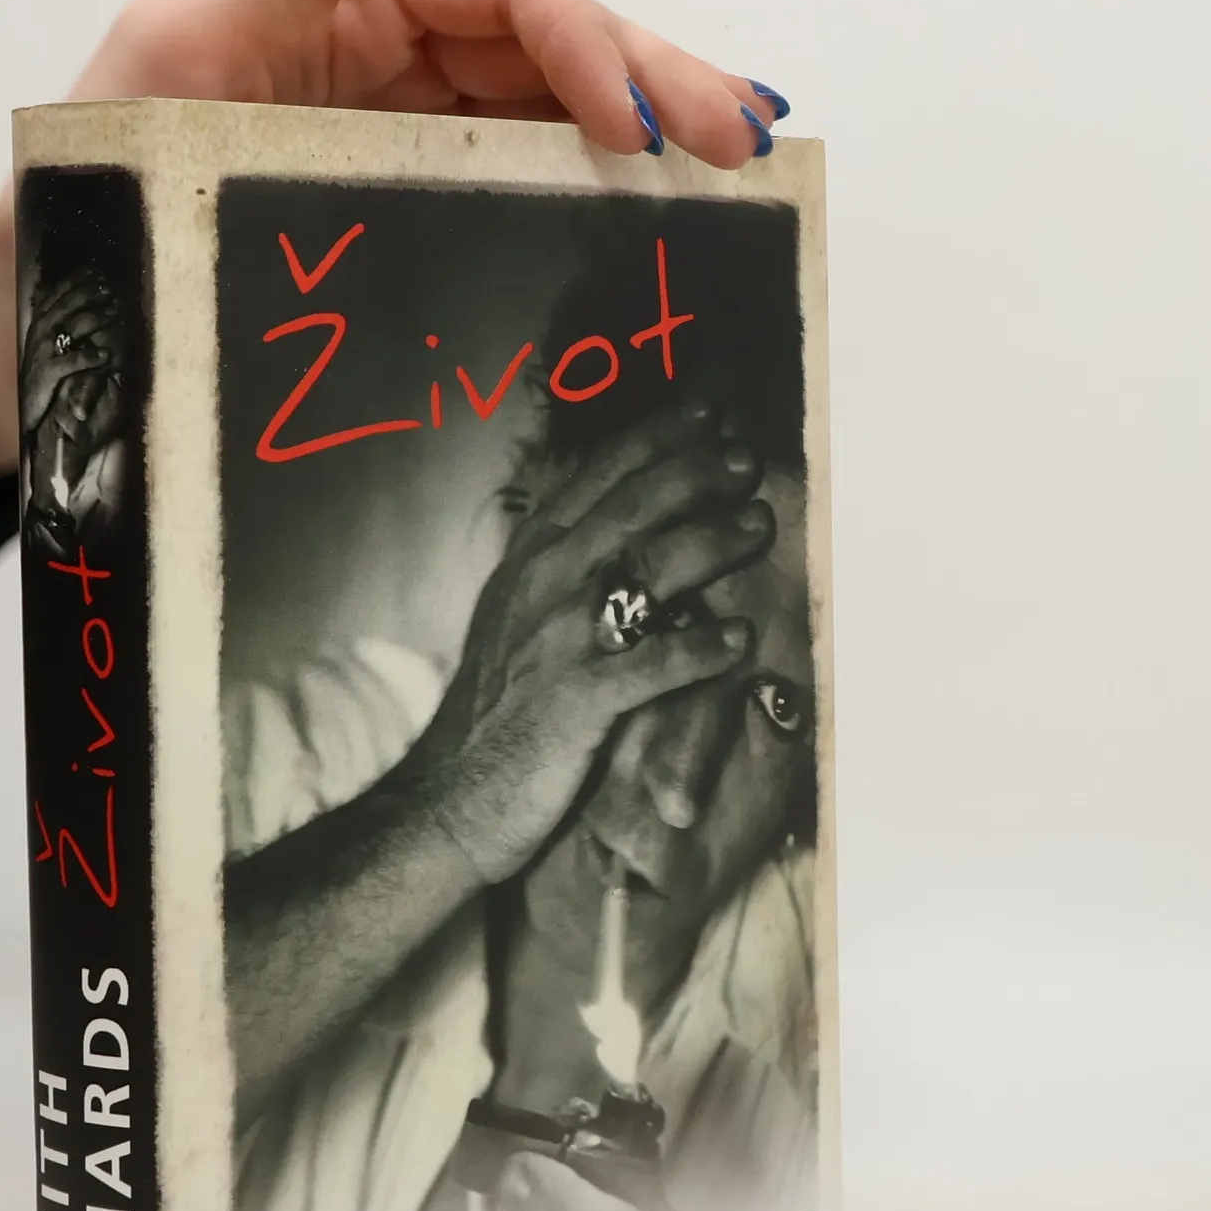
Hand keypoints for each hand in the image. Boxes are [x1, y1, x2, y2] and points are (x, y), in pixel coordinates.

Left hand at [0, 0, 789, 484]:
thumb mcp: (174, 42)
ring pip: (560, 124)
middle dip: (657, 80)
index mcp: (354, 0)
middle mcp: (400, 64)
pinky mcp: (415, 230)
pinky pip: (525, 202)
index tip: (626, 120)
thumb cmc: (94, 169)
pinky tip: (670, 220)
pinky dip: (603, 208)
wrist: (51, 309)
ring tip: (739, 175)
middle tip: (739, 142)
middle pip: (561, 46)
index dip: (583, 36)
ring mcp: (415, 150)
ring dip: (656, 140)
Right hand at [19, 272, 123, 438]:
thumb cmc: (40, 373)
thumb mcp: (45, 343)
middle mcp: (40, 332)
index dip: (77, 281)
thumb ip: (56, 323)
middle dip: (89, 294)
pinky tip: (106, 355)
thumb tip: (73, 301)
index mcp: (39, 322)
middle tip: (110, 288)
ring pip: (71, 328)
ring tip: (115, 313)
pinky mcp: (49, 373)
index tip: (96, 271)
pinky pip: (71, 362)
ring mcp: (44, 351)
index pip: (58, 294)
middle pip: (66, 305)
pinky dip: (89, 358)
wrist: (26, 405)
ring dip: (95, 319)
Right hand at [397, 401, 776, 882]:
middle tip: (747, 461)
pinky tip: (741, 640)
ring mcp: (557, 643)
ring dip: (710, 544)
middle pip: (629, 512)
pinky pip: (650, 668)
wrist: (451, 797)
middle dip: (694, 476)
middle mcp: (541, 589)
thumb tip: (607, 524)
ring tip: (758, 526)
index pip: (594, 482)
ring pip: (645, 574)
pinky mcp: (575, 704)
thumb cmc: (495, 712)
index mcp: (528, 563)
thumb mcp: (511, 621)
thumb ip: (555, 568)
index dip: (654, 441)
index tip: (706, 413)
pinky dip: (698, 652)